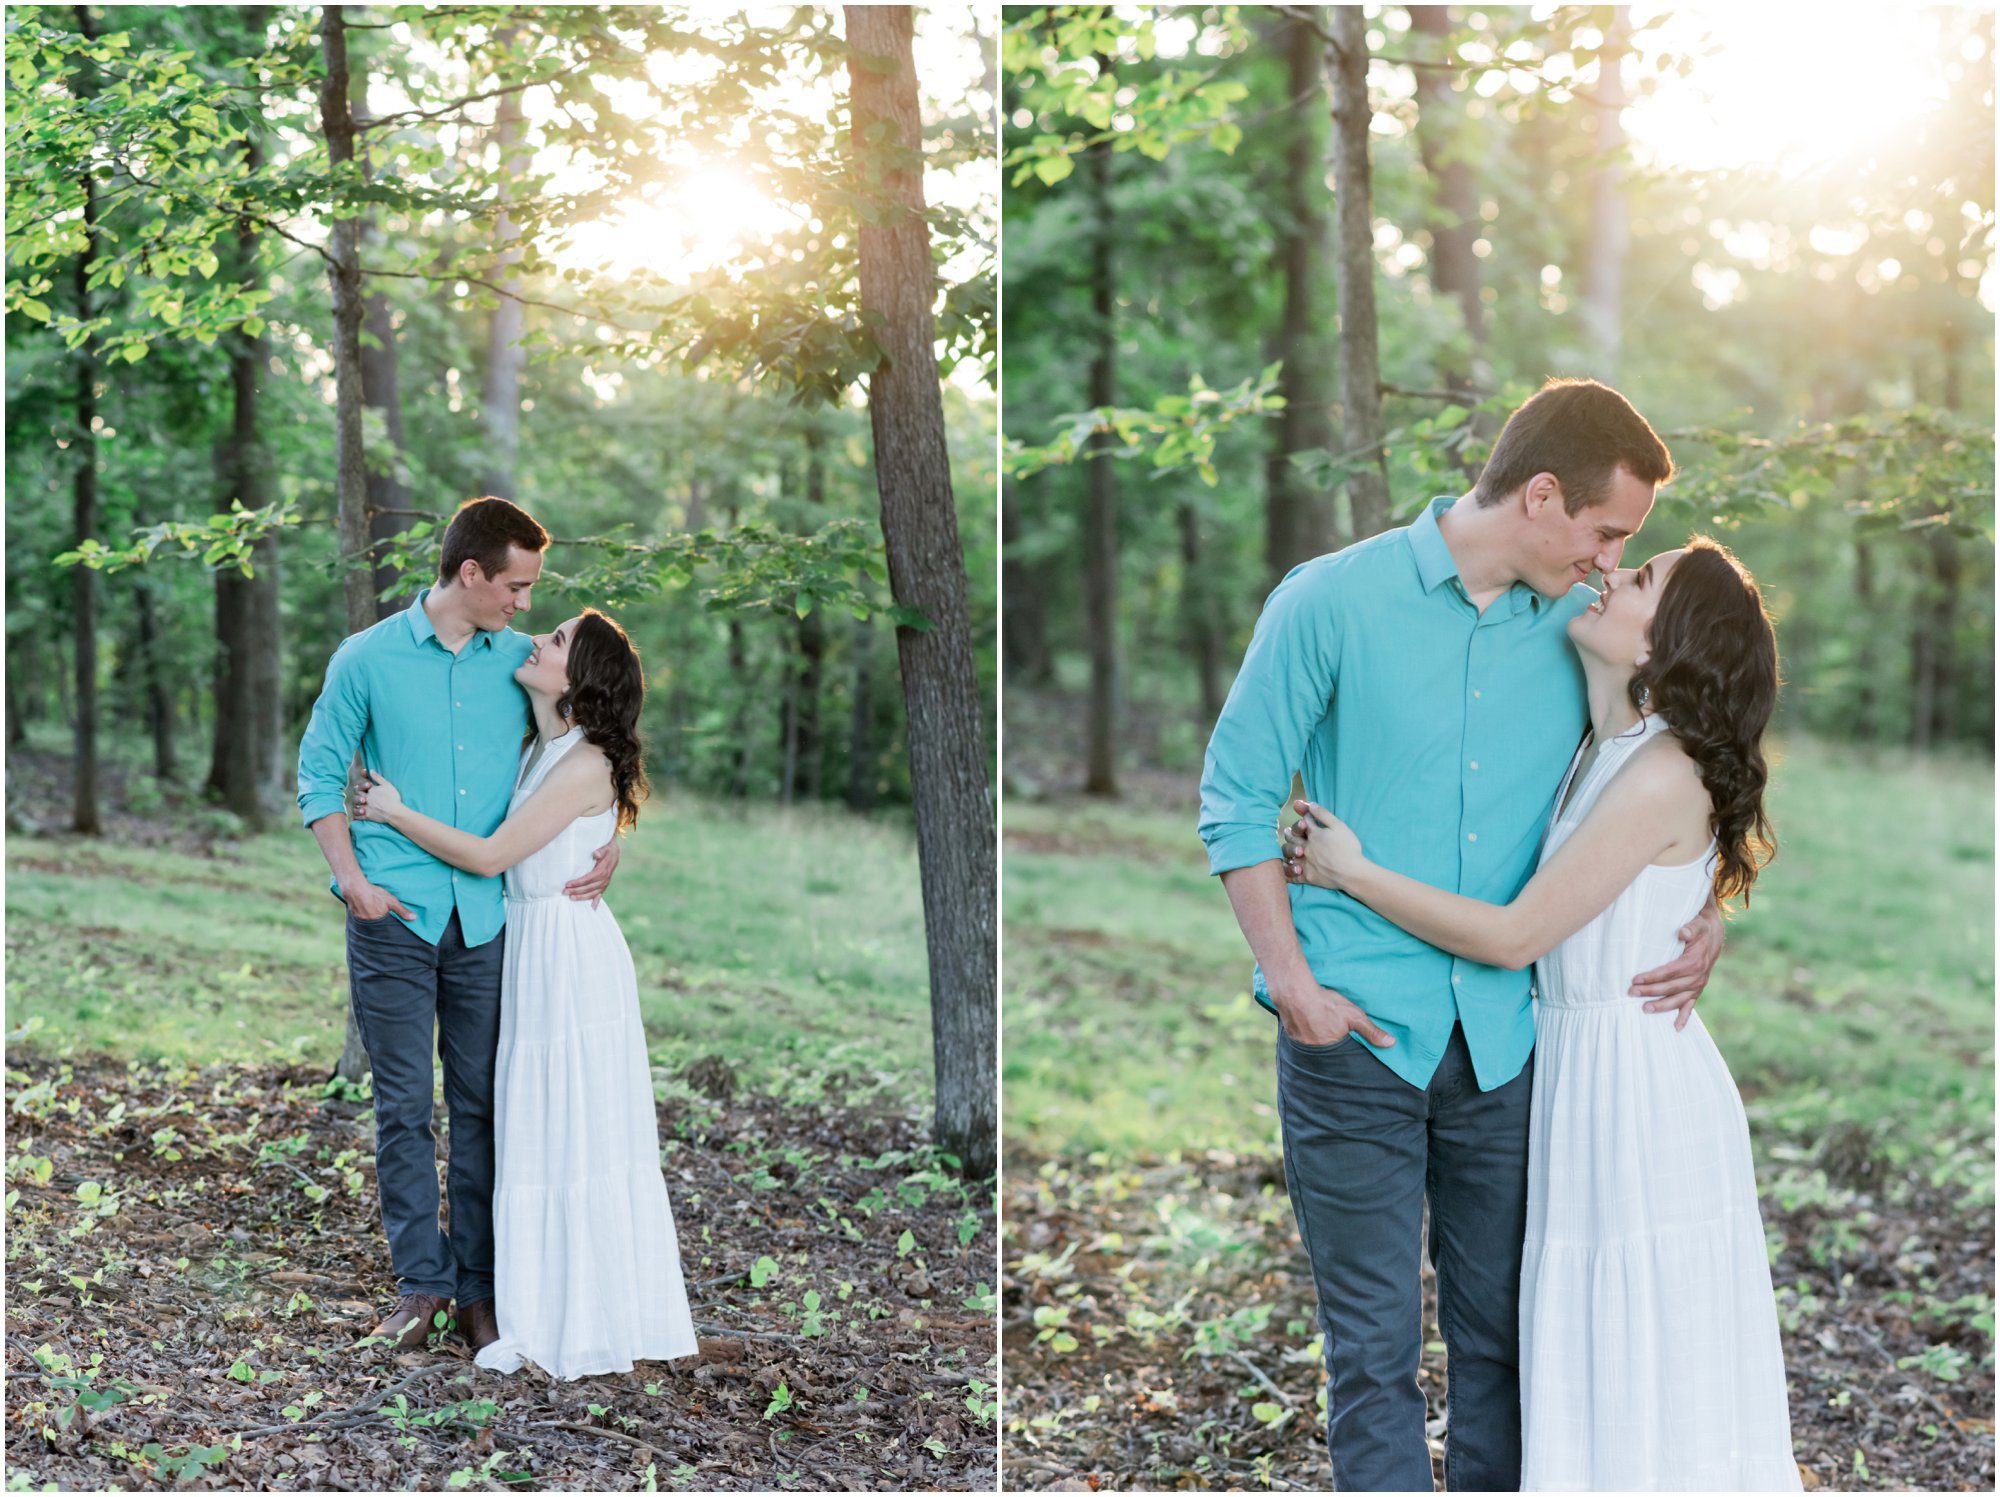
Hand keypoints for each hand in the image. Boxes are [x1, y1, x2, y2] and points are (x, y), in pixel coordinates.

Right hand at [343, 878, 414, 921]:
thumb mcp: (391, 901)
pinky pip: (360, 917)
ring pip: (367, 921)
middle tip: (380, 916)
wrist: (355, 888)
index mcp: (378, 921)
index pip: (385, 928)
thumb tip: (414, 918)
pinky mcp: (353, 914)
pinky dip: (363, 914)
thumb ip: (402, 910)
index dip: (387, 925)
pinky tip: (364, 909)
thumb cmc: (375, 894)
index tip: (389, 924)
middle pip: (376, 925)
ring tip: (372, 912)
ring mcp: (359, 919)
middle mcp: (368, 923)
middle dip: (379, 922)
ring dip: (370, 918)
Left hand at [352, 770, 403, 823]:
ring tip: (358, 804)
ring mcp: (366, 807)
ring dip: (356, 804)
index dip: (361, 783)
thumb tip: (370, 770)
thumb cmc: (392, 797)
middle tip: (359, 792)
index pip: (362, 785)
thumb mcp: (387, 785)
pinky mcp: (367, 816)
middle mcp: (366, 798)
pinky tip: (355, 816)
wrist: (394, 811)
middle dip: (357, 793)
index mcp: (371, 790)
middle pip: (357, 794)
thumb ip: (378, 777)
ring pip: (356, 805)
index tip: (362, 785)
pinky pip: (358, 816)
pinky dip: (356, 816)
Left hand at [564, 833, 620, 906]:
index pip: (589, 878)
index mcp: (603, 870)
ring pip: (593, 893)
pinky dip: (596, 902)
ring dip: (582, 897)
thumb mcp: (605, 847)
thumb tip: (595, 854)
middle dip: (576, 891)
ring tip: (571, 898)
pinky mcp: (604, 886)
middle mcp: (605, 879)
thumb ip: (600, 851)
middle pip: (589, 887)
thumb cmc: (607, 849)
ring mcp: (605, 883)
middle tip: (564, 892)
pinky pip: (600, 895)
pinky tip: (591, 908)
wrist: (615, 853)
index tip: (568, 884)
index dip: (578, 882)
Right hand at [1274, 980, 1394, 1048]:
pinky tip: (1306, 1024)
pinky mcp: (1290, 1034)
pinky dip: (1304, 1033)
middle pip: (1325, 1052)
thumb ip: (1371, 1031)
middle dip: (1329, 1046)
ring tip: (1319, 1030)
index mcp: (1331, 1049)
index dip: (1343, 1051)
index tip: (1345, 1046)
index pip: (1340, 1058)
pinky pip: (1299, 1038)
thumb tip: (1391, 1043)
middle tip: (1331, 1036)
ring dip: (1315, 1040)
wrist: (1295, 992)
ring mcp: (1300, 1043)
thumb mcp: (1354, 1016)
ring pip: (1311, 1046)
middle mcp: (1314, 1050)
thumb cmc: (1326, 1004)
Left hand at [1282, 799, 1365, 890]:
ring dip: (1287, 849)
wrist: (1351, 872)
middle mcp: (1306, 847)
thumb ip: (1323, 815)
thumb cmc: (1348, 848)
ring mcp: (1305, 863)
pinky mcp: (1307, 877)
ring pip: (1289, 855)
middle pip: (1293, 838)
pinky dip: (1286, 872)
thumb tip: (1310, 804)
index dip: (1303, 815)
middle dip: (1290, 832)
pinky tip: (1285, 870)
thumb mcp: (1339, 826)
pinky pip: (1291, 875)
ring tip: (1287, 848)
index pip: (1305, 822)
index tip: (1301, 810)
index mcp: (1314, 834)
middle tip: (1288, 831)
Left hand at [1628, 900, 1723, 1030]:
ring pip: (1678, 1000)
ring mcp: (1697, 986)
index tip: (1636, 979)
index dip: (1653, 976)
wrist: (1713, 937)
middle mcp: (1697, 977)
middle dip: (1650, 991)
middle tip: (1631, 993)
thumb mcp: (1697, 924)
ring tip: (1644, 1009)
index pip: (1670, 972)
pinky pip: (1690, 1006)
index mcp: (1695, 962)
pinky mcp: (1696, 990)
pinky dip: (1684, 1017)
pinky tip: (1675, 1028)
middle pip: (1671, 987)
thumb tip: (1682, 932)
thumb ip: (1690, 927)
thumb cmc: (1700, 929)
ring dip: (1662, 1006)